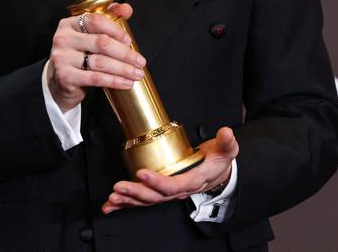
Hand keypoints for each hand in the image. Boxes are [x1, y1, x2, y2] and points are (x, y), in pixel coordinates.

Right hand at [46, 2, 146, 111]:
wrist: (60, 82)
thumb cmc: (78, 56)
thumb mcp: (89, 36)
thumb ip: (107, 20)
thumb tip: (127, 9)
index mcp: (70, 24)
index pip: (95, 20)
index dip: (116, 30)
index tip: (129, 40)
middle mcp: (63, 38)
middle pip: (101, 43)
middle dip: (125, 53)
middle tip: (140, 61)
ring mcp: (62, 58)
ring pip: (101, 62)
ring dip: (123, 69)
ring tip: (136, 74)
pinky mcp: (65, 76)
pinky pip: (96, 78)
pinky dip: (114, 81)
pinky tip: (125, 83)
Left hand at [100, 126, 238, 214]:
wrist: (218, 172)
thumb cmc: (218, 161)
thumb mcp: (227, 150)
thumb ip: (227, 142)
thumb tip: (226, 133)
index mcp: (193, 180)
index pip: (174, 185)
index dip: (158, 181)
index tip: (142, 172)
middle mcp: (179, 190)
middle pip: (155, 196)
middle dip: (136, 192)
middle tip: (119, 187)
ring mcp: (169, 193)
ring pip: (146, 201)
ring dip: (128, 200)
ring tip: (113, 197)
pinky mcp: (161, 192)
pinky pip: (142, 201)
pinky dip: (125, 204)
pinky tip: (110, 206)